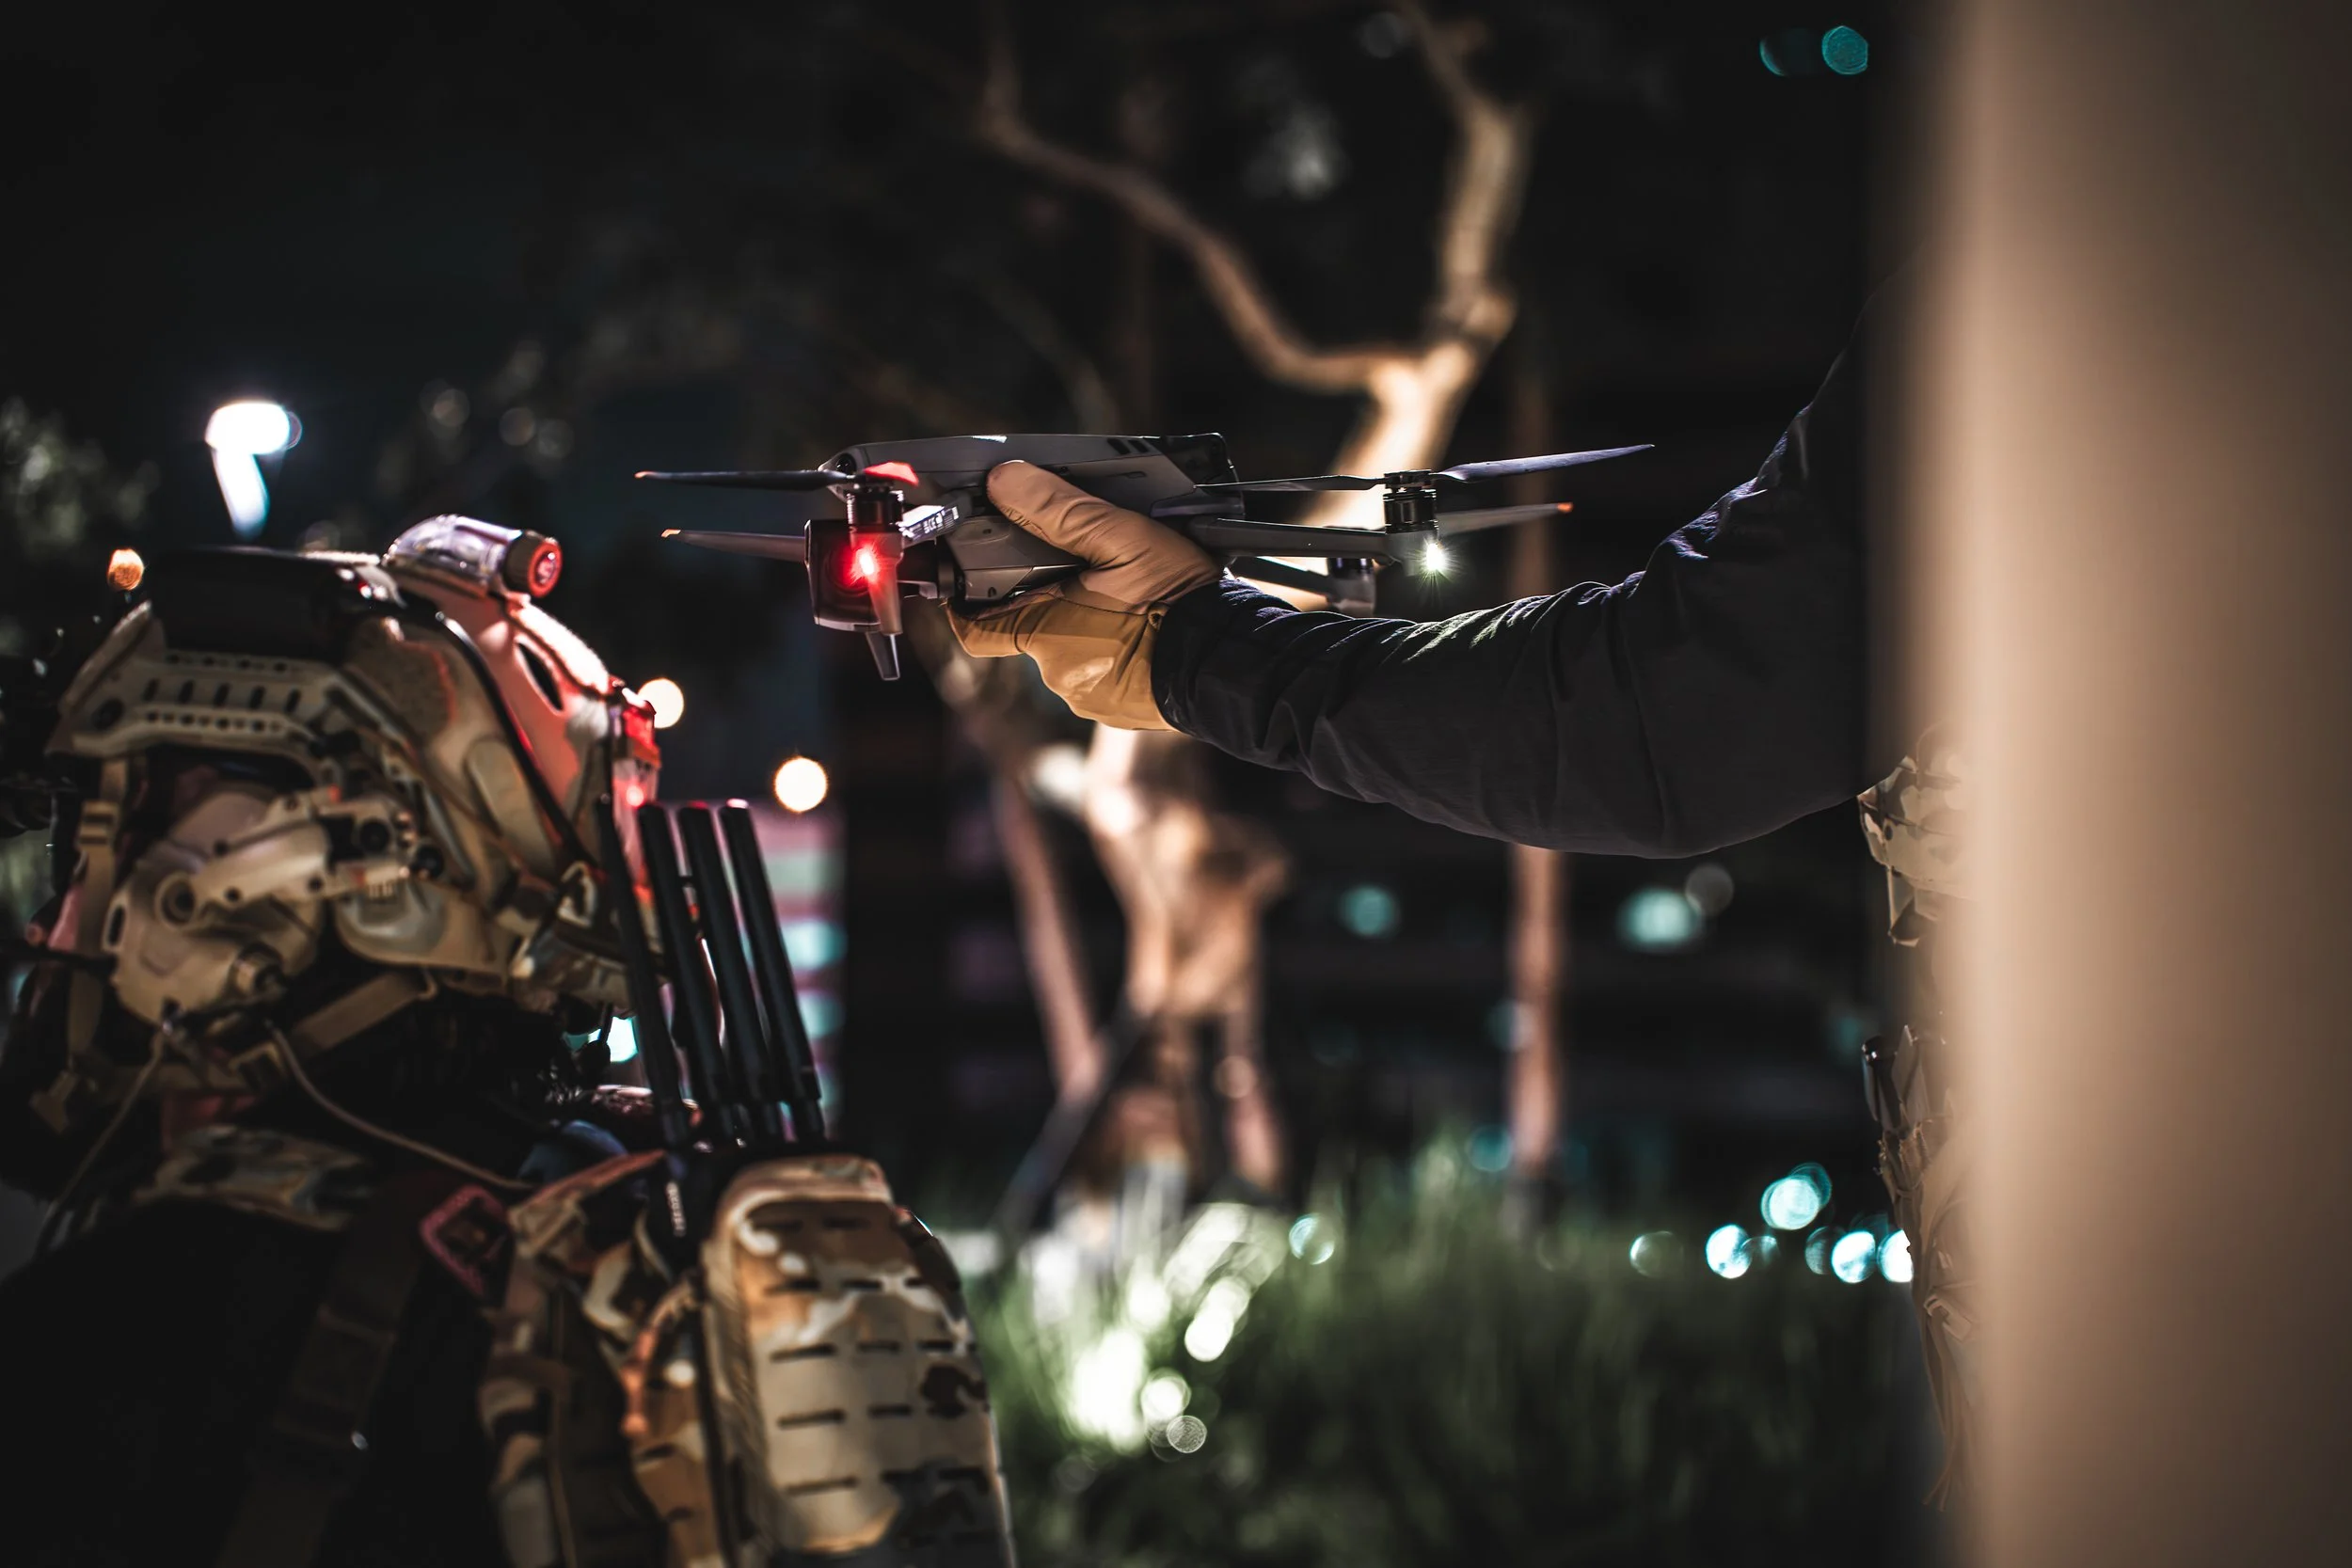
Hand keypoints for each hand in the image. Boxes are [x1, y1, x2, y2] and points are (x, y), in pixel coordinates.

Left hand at [947, 461, 1218, 728]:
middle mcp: (1059, 674)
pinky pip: (1106, 676)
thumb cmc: (1178, 604)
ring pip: (1073, 653)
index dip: (965, 605)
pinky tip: (1149, 631)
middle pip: (1034, 630)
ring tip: (1133, 600)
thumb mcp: (1123, 539)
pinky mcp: (1123, 711)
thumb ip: (1060, 510)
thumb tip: (1005, 482)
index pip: (974, 627)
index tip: (968, 584)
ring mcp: (1092, 698)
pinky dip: (1117, 653)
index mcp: (1046, 632)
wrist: (1234, 665)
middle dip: (1053, 602)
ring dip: (1090, 628)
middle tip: (1090, 572)